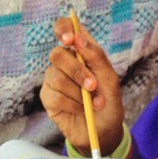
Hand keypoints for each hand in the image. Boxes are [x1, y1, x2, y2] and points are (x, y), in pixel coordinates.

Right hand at [40, 15, 124, 154]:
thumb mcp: (110, 78)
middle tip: (93, 85)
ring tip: (92, 103)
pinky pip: (54, 95)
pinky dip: (72, 104)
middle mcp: (64, 61)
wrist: (103, 130)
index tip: (69, 39)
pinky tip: (81, 109)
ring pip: (56, 77)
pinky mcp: (48, 97)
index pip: (64, 28)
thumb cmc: (108, 101)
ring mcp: (53, 78)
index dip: (63, 28)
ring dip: (78, 92)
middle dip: (77, 71)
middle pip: (57, 54)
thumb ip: (96, 57)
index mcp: (80, 50)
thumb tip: (78, 39)